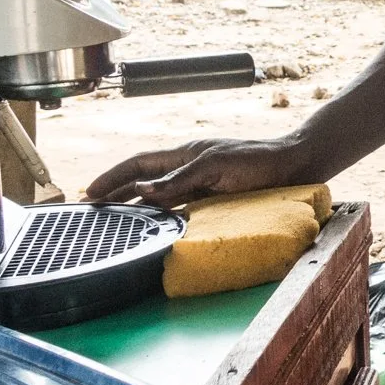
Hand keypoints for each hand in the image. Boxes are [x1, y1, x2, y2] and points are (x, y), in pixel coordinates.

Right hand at [86, 136, 308, 207]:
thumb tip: (142, 189)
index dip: (112, 177)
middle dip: (117, 194)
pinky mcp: (215, 198)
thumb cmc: (259, 161)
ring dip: (137, 207)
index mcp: (185, 155)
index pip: (138, 164)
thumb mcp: (216, 167)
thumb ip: (179, 179)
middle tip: (92, 212)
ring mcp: (201, 184)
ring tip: (115, 223)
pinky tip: (155, 229)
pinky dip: (164, 218)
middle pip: (143, 181)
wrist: (295, 166)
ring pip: (160, 196)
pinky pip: (181, 208)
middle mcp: (189, 169)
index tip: (89, 191)